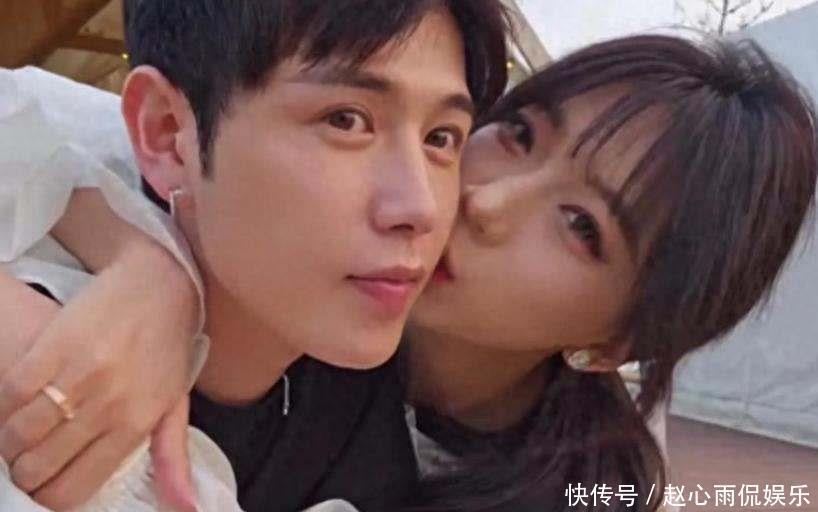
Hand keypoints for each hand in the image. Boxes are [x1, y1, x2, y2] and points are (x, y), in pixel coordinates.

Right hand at [0, 242, 198, 509]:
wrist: (158, 285)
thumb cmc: (167, 348)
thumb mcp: (175, 403)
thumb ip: (172, 458)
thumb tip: (184, 509)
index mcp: (137, 423)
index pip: (74, 486)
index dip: (49, 496)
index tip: (46, 487)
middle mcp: (108, 404)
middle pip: (40, 467)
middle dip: (26, 473)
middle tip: (29, 461)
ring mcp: (80, 374)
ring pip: (19, 434)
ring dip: (12, 443)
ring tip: (21, 435)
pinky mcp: (55, 346)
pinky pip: (13, 393)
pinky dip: (7, 406)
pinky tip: (19, 404)